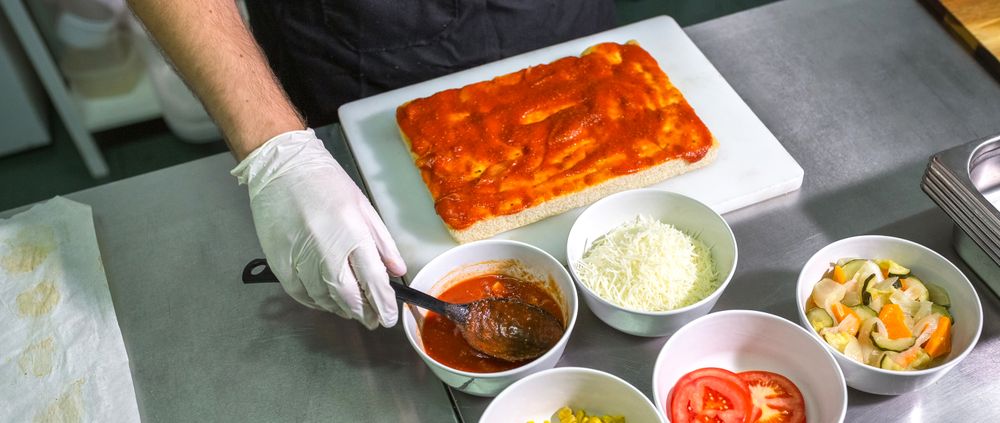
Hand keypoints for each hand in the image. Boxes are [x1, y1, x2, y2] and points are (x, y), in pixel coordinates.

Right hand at [232, 129, 405, 327]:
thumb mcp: (363, 206)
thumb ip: (382, 241)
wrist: (281, 168)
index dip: (384, 304)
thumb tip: (396, 270)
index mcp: (353, 234)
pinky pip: (300, 294)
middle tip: (373, 321)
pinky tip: (326, 302)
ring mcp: (301, 258)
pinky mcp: (280, 262)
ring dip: (341, 310)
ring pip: (324, 299)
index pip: (374, 281)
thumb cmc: (325, 183)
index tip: (389, 317)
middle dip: (364, 313)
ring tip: (352, 311)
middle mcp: (327, 250)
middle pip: (349, 297)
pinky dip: (315, 303)